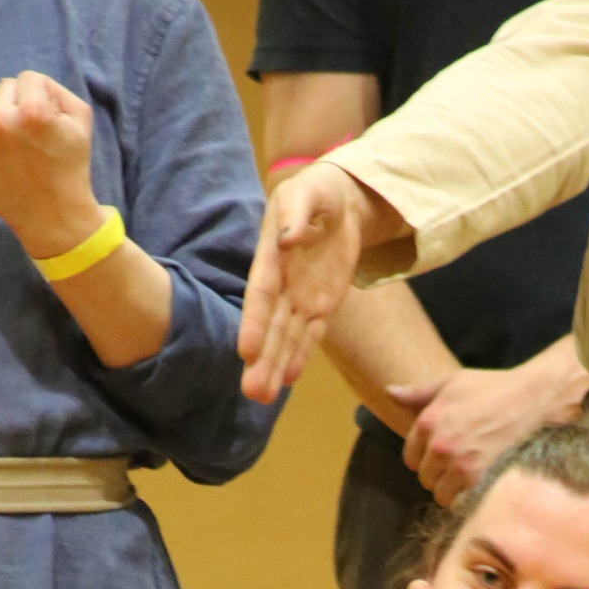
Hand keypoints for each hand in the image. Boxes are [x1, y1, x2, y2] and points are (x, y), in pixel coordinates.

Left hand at [0, 72, 101, 257]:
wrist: (52, 219)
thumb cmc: (69, 169)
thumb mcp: (81, 122)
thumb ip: (57, 90)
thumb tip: (32, 85)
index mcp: (32, 111)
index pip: (29, 78)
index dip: (43, 97)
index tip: (48, 122)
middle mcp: (1, 120)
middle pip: (5, 88)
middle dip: (19, 106)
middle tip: (33, 138)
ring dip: (3, 123)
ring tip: (18, 153)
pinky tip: (3, 160)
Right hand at [239, 164, 383, 401]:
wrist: (342, 201)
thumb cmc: (320, 191)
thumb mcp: (309, 191)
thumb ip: (297, 213)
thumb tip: (286, 238)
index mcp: (271, 257)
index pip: (261, 295)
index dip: (254, 324)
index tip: (246, 352)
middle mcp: (282, 283)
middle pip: (271, 327)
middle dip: (262, 361)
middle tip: (251, 393)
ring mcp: (300, 297)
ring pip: (286, 338)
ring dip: (275, 367)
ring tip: (262, 397)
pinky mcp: (321, 305)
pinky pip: (310, 335)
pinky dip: (301, 356)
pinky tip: (289, 379)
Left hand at [390, 340, 588, 506]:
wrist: (533, 400)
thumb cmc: (494, 388)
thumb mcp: (452, 382)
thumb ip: (418, 393)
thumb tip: (389, 392)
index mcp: (428, 421)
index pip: (410, 457)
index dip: (425, 458)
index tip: (444, 453)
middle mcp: (439, 445)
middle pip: (425, 478)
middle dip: (439, 474)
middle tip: (461, 463)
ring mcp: (459, 465)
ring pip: (441, 494)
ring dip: (452, 489)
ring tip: (470, 474)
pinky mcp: (479, 479)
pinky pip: (459, 501)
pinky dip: (466, 496)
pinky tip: (479, 482)